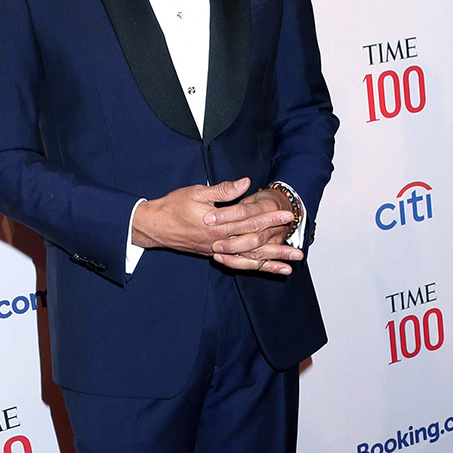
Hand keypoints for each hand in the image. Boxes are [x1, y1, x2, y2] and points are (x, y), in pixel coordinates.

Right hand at [132, 179, 301, 275]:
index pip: (248, 221)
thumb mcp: (197, 192)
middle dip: (277, 246)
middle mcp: (220, 241)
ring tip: (290, 266)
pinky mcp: (214, 253)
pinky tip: (269, 269)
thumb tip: (244, 183)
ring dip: (270, 263)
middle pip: (253, 244)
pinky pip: (238, 264)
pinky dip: (255, 267)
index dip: (269, 218)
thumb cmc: (174, 206)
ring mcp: (217, 250)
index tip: (287, 216)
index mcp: (217, 225)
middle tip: (298, 250)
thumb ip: (222, 190)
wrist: (154, 226)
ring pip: (248, 259)